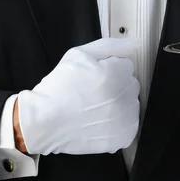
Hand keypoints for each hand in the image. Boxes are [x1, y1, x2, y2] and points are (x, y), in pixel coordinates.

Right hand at [16, 37, 140, 155]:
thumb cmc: (59, 87)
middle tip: (92, 92)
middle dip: (116, 85)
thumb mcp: (79, 54)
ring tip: (95, 108)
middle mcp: (124, 97)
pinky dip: (119, 123)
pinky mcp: (123, 137)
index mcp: (116, 74)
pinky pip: (129, 124)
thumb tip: (135, 43)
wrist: (44, 121)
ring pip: (131, 104)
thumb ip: (110, 45)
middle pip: (130, 84)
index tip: (94, 77)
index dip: (109, 69)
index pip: (126, 65)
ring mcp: (125, 119)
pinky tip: (100, 121)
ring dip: (119, 104)